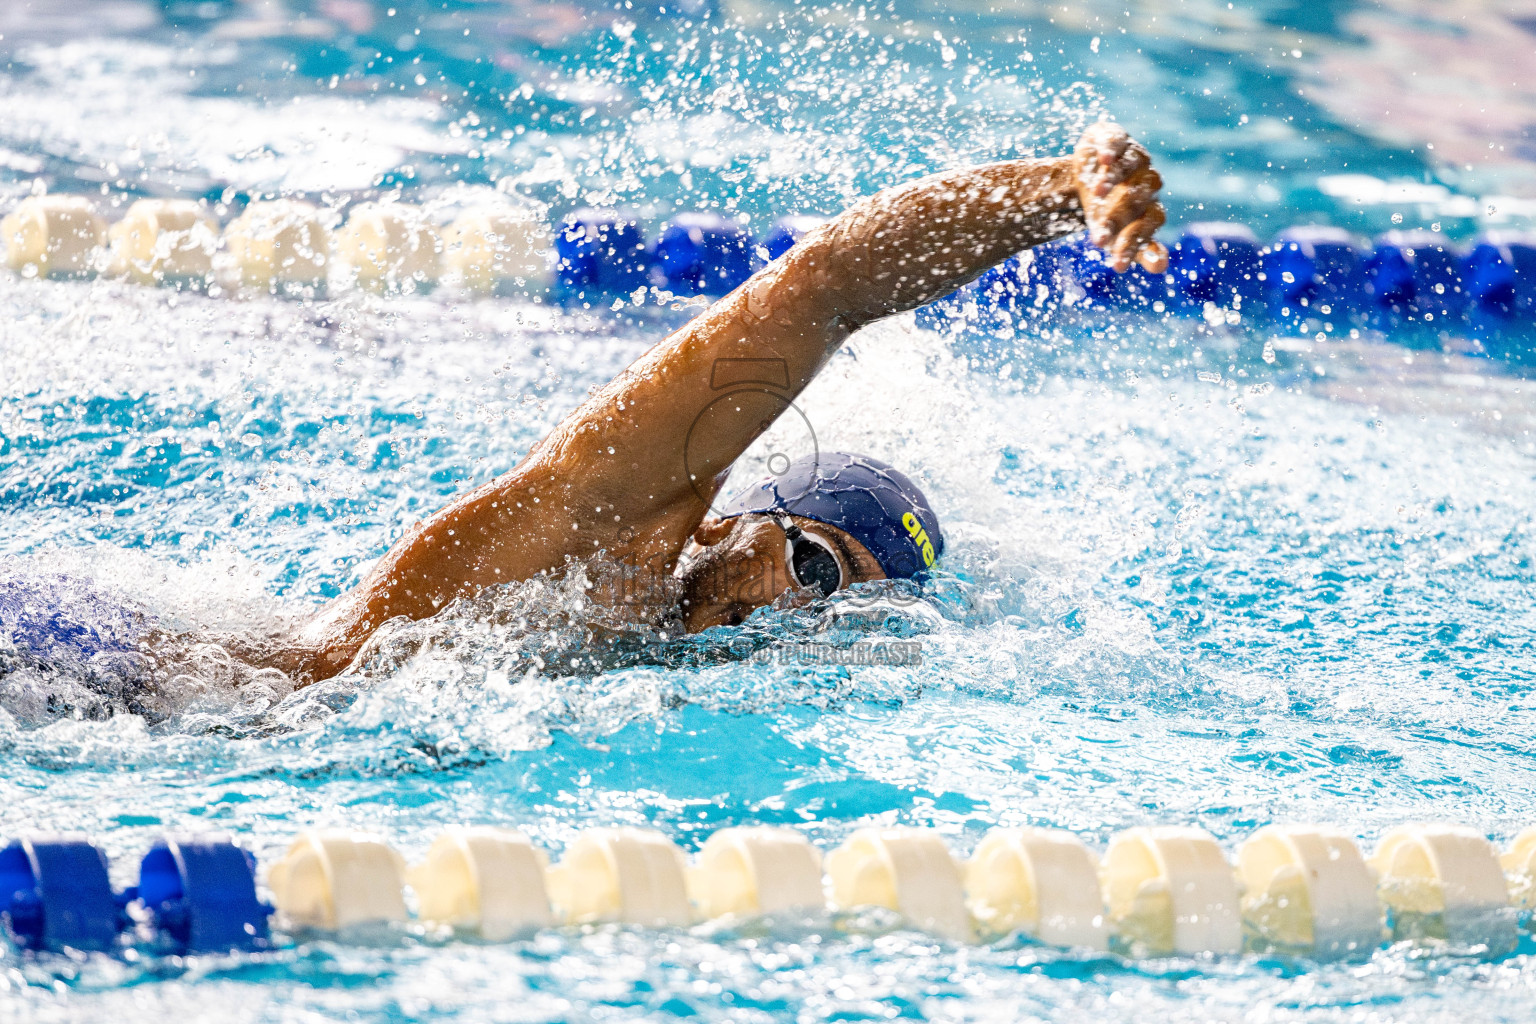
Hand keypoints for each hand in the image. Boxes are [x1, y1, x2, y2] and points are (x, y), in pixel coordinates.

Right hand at [1072, 122, 1167, 273]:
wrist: (1091, 176)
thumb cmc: (1108, 210)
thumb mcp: (1118, 233)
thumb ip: (1139, 249)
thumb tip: (1161, 267)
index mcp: (1151, 207)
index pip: (1148, 226)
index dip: (1133, 245)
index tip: (1116, 265)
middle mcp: (1148, 182)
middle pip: (1135, 199)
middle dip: (1116, 218)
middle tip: (1098, 240)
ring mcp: (1134, 158)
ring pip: (1128, 169)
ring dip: (1113, 180)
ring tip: (1096, 193)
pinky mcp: (1116, 138)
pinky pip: (1117, 142)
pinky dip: (1111, 150)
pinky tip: (1105, 160)